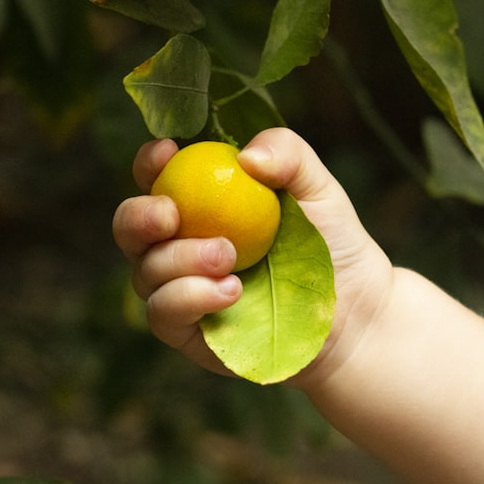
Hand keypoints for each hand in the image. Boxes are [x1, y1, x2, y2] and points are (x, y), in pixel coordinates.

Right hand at [112, 127, 393, 385]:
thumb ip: (288, 154)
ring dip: (178, 260)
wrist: (354, 314)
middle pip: (129, 227)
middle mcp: (179, 244)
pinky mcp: (187, 332)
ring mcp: (179, 289)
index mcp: (201, 202)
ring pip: (145, 272)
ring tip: (228, 258)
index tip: (169, 151)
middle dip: (139, 216)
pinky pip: (163, 314)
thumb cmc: (332, 246)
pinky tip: (229, 292)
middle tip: (172, 215)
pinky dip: (188, 298)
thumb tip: (245, 156)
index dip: (150, 162)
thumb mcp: (319, 189)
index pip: (157, 177)